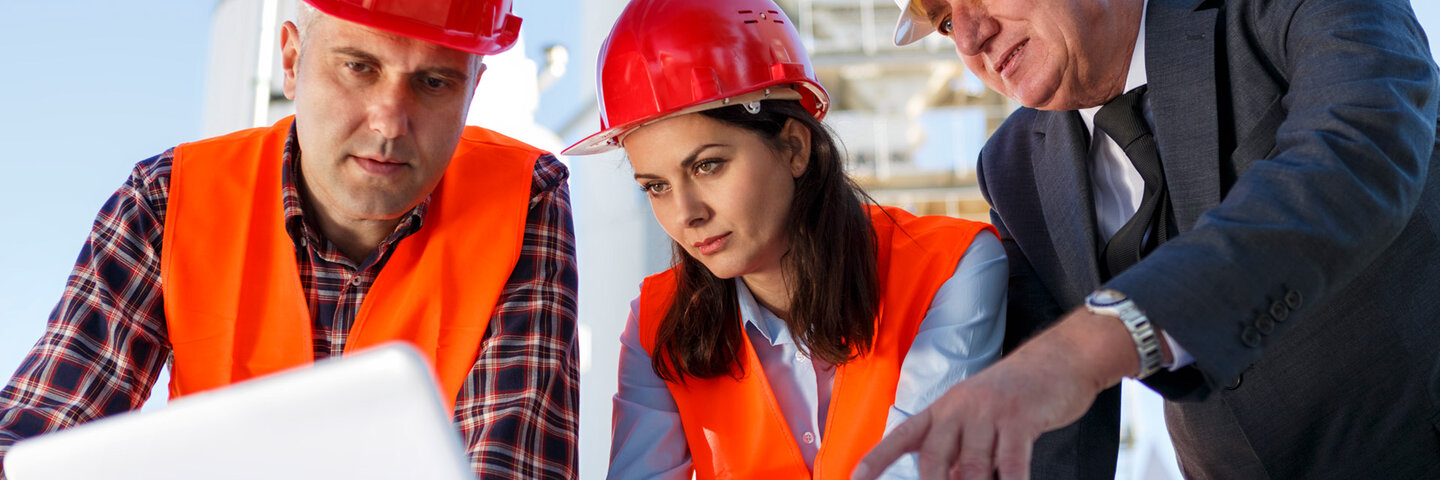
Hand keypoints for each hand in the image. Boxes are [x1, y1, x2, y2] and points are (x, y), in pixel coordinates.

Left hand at [851, 310, 1138, 479]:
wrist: (1058, 359)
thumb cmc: (1014, 395)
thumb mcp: (977, 417)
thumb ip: (960, 451)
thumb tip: (947, 479)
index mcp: (943, 409)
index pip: (901, 437)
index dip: (875, 460)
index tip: (853, 479)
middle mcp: (959, 408)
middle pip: (933, 458)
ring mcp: (989, 412)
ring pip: (973, 467)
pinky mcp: (1020, 418)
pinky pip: (1011, 464)